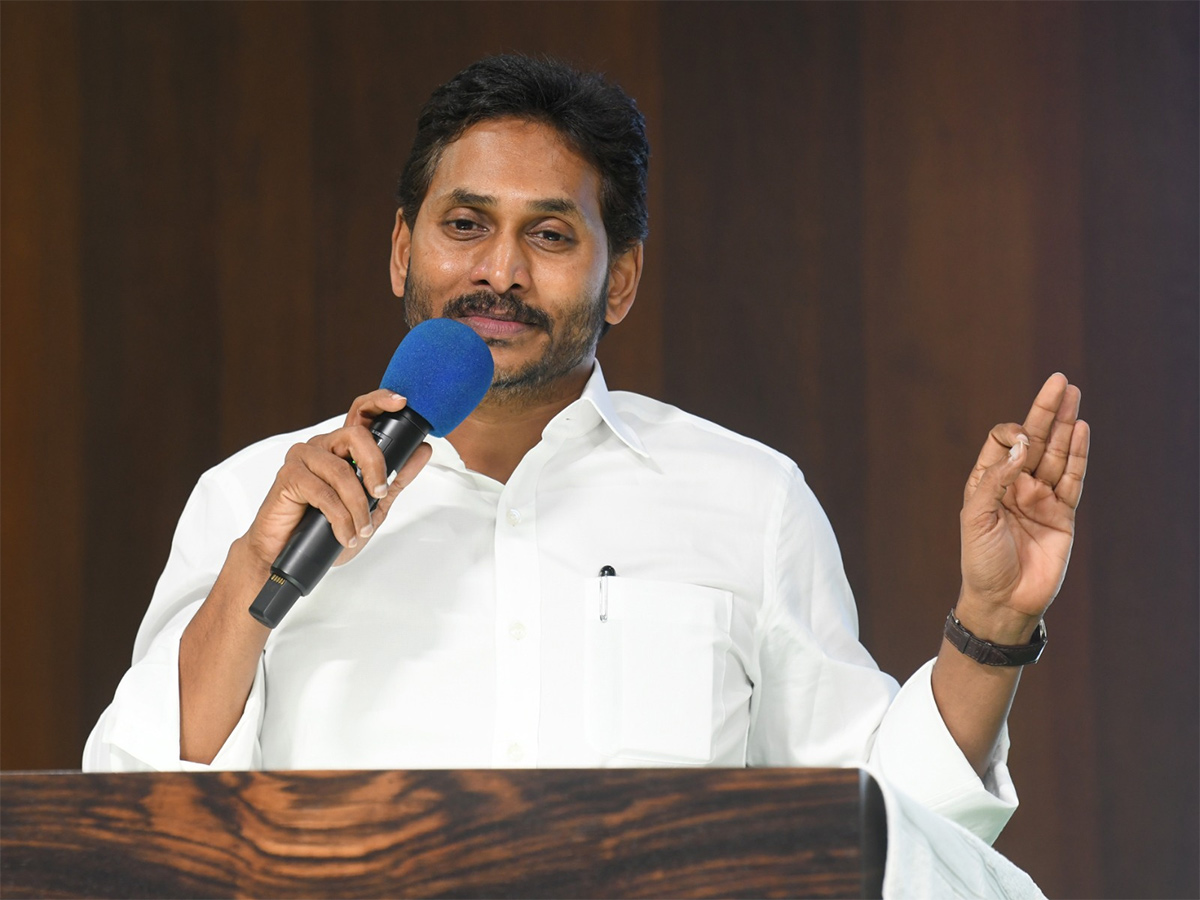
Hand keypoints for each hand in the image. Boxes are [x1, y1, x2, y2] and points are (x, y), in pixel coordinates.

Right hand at [242, 390, 432, 571]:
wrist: (289, 555)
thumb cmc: (325, 529)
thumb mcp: (373, 505)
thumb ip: (396, 478)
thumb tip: (423, 450)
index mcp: (343, 448)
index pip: (361, 413)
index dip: (380, 401)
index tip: (401, 403)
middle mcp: (323, 447)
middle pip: (357, 436)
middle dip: (376, 467)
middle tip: (381, 495)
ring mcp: (303, 458)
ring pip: (342, 472)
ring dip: (358, 507)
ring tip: (361, 529)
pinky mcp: (288, 476)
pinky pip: (323, 492)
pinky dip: (341, 518)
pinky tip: (345, 534)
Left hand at [957, 373, 1090, 641]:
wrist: (1003, 600)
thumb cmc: (981, 560)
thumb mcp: (975, 516)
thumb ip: (997, 479)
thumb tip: (1024, 446)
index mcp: (988, 482)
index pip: (1003, 441)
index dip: (1011, 434)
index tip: (1019, 443)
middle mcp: (1016, 485)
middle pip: (1035, 439)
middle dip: (1046, 410)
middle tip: (1060, 380)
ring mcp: (1041, 498)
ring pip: (1057, 454)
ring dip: (1065, 425)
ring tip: (1073, 394)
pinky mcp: (1063, 514)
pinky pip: (1073, 479)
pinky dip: (1079, 455)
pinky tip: (1081, 430)